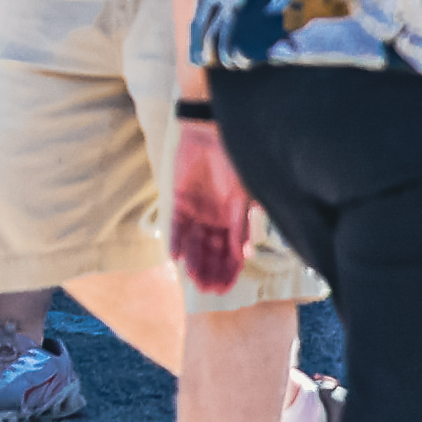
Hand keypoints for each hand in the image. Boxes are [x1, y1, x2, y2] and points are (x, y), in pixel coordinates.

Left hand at [164, 121, 254, 296]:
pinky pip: (176, 224)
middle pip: (213, 250)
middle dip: (212, 270)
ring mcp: (197, 210)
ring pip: (195, 242)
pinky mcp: (179, 199)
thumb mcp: (246, 194)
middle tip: (210, 290)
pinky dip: (175, 240)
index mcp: (234, 217)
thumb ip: (244, 224)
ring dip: (195, 261)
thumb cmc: (237, 160)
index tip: (227, 288)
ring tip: (195, 280)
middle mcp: (216, 218)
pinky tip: (175, 257)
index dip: (230, 270)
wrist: (213, 131)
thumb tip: (246, 254)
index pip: (233, 251)